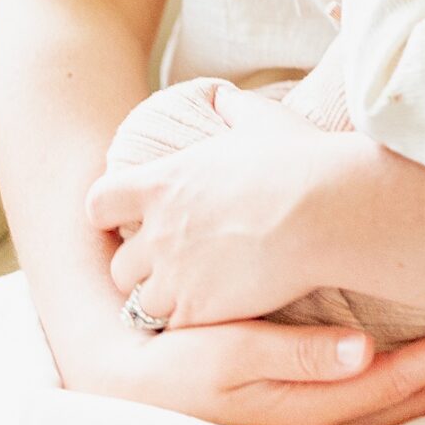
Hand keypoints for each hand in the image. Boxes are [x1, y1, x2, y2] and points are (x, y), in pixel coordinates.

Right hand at [71, 308, 424, 424]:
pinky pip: (376, 411)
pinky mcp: (302, 420)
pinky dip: (413, 394)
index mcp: (308, 408)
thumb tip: (364, 349)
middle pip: (408, 403)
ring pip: (398, 411)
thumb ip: (298, 353)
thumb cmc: (179, 368)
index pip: (394, 382)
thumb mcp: (230, 354)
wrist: (130, 394)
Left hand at [87, 82, 366, 327]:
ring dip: (164, 300)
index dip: (109, 213)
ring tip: (198, 293)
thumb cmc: (298, 160)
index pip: (98, 203)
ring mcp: (175, 274)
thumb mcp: (261, 120)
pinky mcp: (198, 310)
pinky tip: (218, 312)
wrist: (326, 210)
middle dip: (143, 268)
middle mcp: (159, 231)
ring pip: (141, 303)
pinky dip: (191, 322)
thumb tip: (223, 97)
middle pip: (119, 266)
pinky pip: (174, 327)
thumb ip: (233, 107)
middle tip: (175, 265)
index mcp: (164, 182)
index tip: (128, 218)